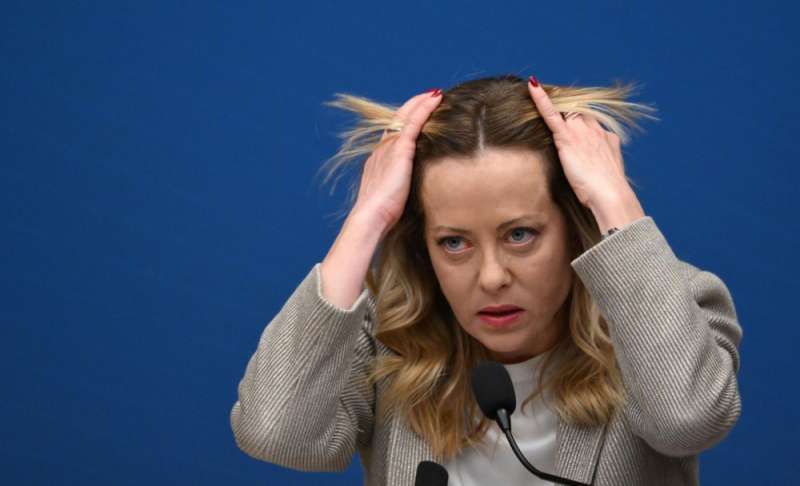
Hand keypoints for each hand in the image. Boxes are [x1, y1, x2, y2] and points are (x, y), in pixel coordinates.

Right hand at [352, 88, 442, 232]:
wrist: (371, 216)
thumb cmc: (382, 215)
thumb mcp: (392, 198)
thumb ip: (401, 190)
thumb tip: (414, 195)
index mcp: (378, 160)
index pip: (393, 134)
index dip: (405, 122)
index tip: (418, 114)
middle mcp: (382, 149)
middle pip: (397, 120)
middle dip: (412, 107)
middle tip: (428, 97)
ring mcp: (390, 147)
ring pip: (406, 117)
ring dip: (420, 103)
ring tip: (434, 94)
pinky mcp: (400, 149)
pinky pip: (414, 121)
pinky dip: (424, 108)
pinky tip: (436, 99)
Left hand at [526, 76, 634, 210]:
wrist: (610, 195)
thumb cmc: (607, 191)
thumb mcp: (608, 170)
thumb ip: (602, 159)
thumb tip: (596, 158)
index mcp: (605, 136)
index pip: (588, 119)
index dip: (576, 116)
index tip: (566, 115)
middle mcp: (594, 129)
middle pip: (576, 110)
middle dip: (563, 107)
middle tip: (545, 100)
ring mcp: (581, 132)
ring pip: (563, 109)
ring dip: (551, 101)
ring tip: (534, 90)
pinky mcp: (567, 138)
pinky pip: (551, 114)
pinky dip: (541, 99)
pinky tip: (532, 86)